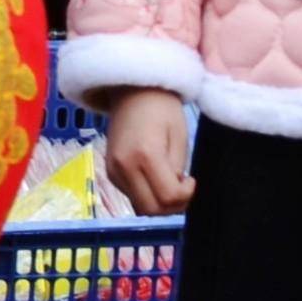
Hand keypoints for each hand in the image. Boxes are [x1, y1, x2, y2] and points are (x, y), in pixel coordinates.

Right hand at [100, 88, 195, 216]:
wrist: (130, 91)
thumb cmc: (161, 108)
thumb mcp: (179, 136)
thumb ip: (177, 168)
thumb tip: (175, 191)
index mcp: (145, 154)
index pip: (168, 197)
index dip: (185, 195)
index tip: (191, 180)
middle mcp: (124, 167)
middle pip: (151, 210)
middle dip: (173, 207)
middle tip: (182, 189)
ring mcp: (113, 171)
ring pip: (140, 207)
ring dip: (159, 203)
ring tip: (169, 182)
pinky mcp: (110, 172)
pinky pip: (132, 196)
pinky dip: (147, 195)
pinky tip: (155, 178)